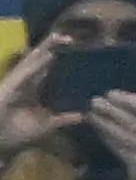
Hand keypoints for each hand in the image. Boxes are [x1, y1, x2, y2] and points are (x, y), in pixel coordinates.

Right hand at [0, 46, 75, 160]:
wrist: (2, 143)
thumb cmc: (20, 133)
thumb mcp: (48, 125)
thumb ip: (64, 119)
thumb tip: (83, 115)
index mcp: (34, 89)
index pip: (48, 68)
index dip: (58, 57)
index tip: (74, 47)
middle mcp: (26, 82)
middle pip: (41, 60)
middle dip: (53, 47)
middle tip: (71, 36)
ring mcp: (17, 82)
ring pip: (33, 62)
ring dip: (46, 50)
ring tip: (60, 37)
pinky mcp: (9, 86)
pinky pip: (25, 72)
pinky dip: (36, 65)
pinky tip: (47, 55)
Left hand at [84, 90, 135, 179]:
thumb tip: (115, 104)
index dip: (128, 99)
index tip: (110, 93)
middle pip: (133, 120)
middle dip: (112, 110)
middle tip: (95, 101)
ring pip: (123, 134)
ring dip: (105, 124)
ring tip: (91, 115)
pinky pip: (120, 148)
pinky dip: (108, 139)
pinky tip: (99, 131)